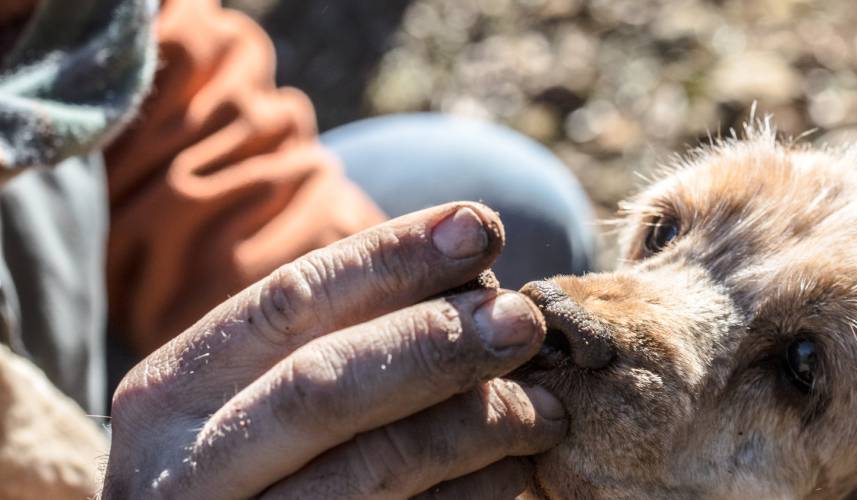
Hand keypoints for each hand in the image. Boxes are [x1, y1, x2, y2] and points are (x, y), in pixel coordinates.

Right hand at [101, 202, 565, 498]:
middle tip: (522, 319)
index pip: (288, 300)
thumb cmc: (237, 465)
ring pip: (372, 469)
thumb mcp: (241, 398)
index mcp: (171, 390)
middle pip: (323, 387)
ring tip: (547, 409)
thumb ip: (324, 345)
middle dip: (435, 343)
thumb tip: (469, 283)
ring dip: (476, 427)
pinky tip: (515, 473)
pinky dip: (470, 499)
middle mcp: (187, 465)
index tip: (478, 225)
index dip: (391, 256)